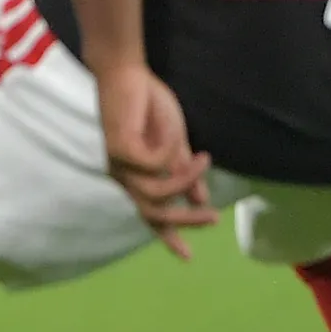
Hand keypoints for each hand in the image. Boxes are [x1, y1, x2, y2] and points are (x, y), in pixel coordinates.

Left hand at [97, 63, 215, 257]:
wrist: (128, 74)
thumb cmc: (148, 106)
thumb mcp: (174, 145)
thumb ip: (184, 172)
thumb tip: (200, 199)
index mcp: (133, 176)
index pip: (149, 214)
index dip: (168, 236)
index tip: (188, 257)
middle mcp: (122, 175)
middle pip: (153, 212)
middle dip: (185, 219)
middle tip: (212, 217)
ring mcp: (118, 164)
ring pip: (156, 191)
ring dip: (185, 179)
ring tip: (203, 160)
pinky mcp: (119, 148)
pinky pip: (154, 164)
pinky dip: (171, 152)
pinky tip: (177, 137)